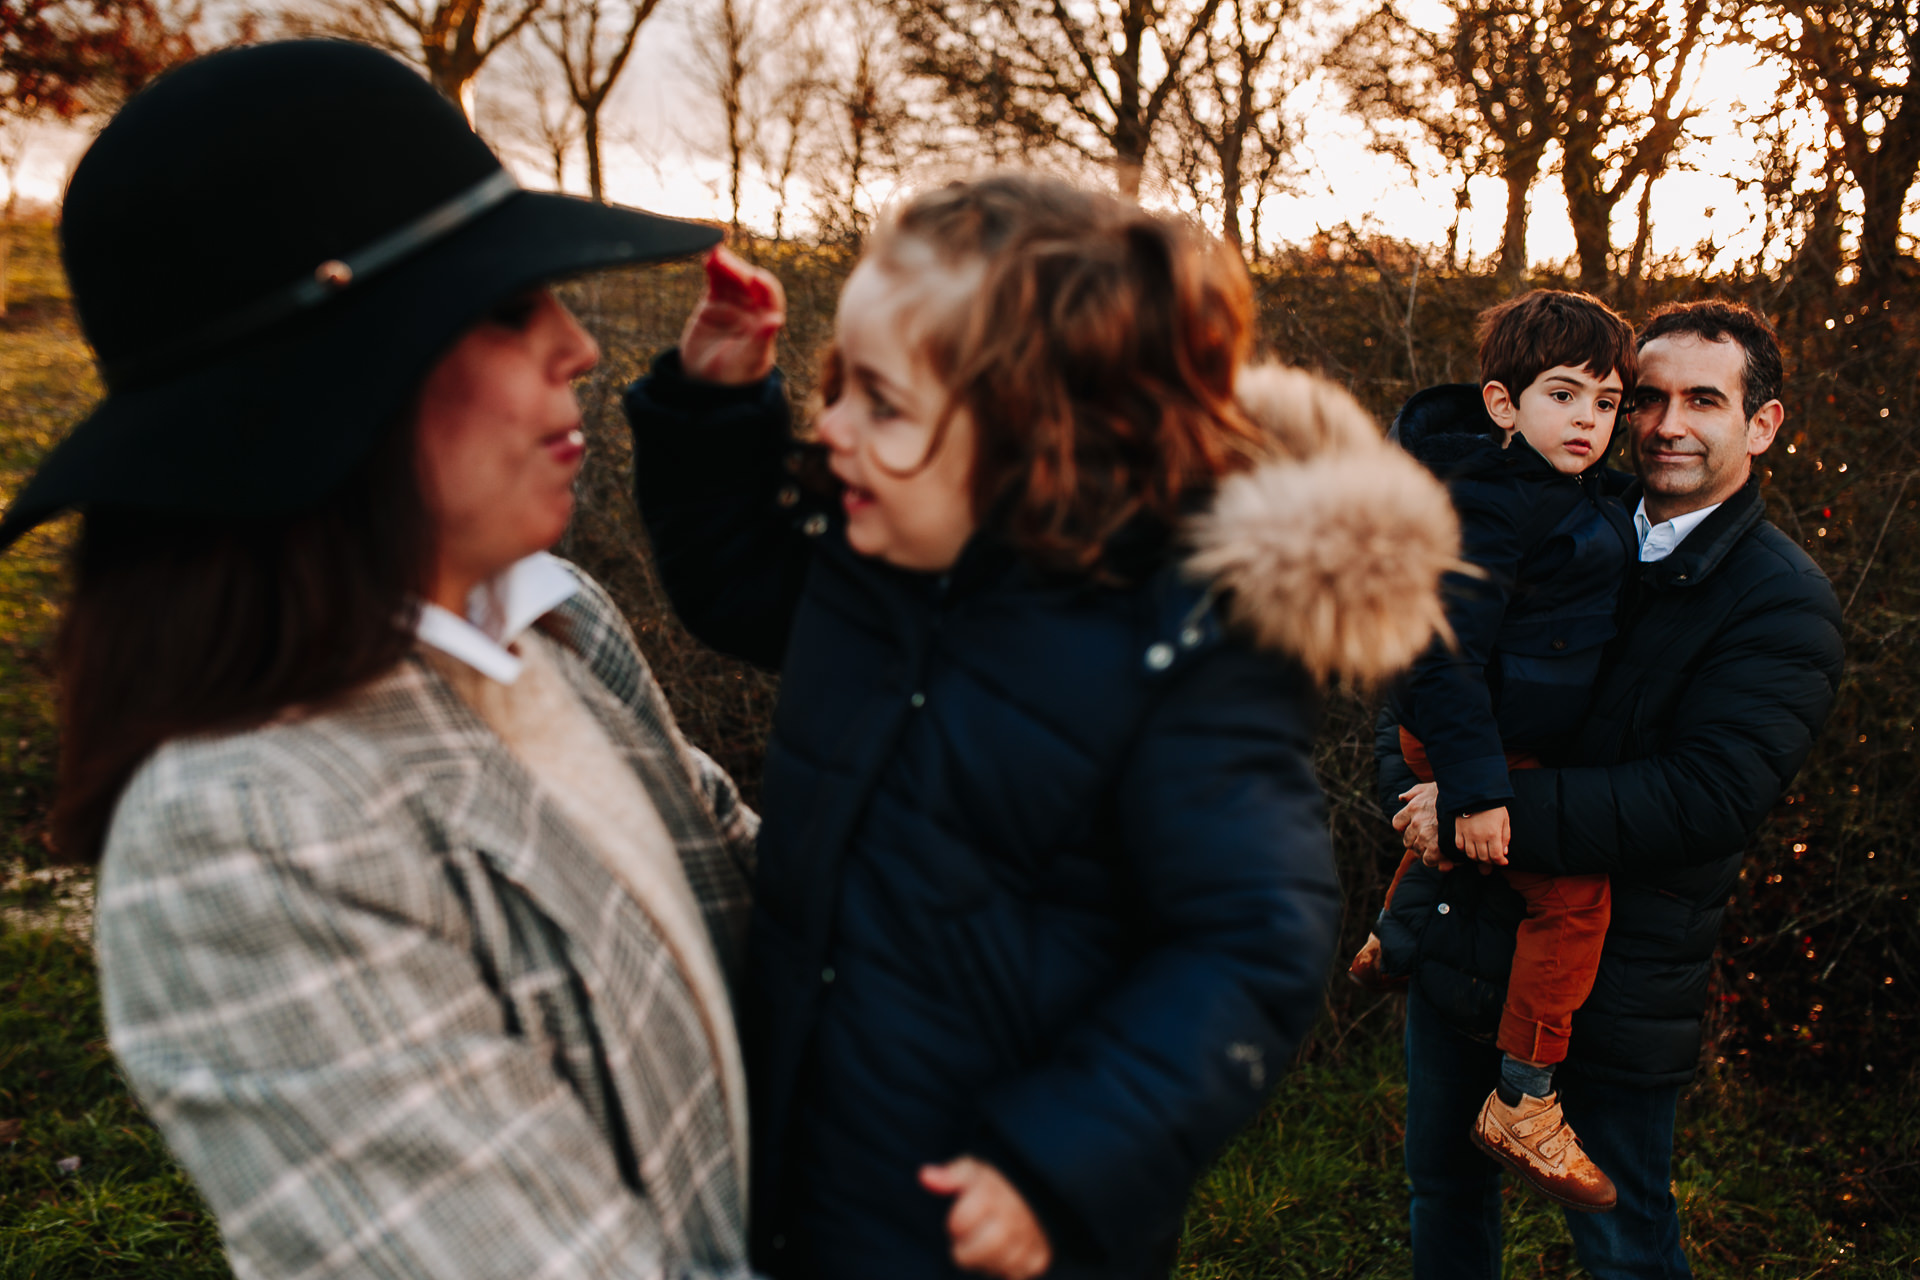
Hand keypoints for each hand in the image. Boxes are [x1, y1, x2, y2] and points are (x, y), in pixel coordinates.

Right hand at [679, 247, 785, 385]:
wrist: (706, 383)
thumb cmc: (734, 376)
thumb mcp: (747, 361)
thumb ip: (760, 340)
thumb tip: (777, 319)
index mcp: (767, 321)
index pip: (771, 297)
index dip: (764, 286)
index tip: (754, 278)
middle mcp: (753, 309)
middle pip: (748, 282)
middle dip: (738, 270)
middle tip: (723, 260)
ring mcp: (734, 303)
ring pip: (732, 277)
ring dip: (725, 264)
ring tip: (713, 254)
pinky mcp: (714, 302)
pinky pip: (716, 280)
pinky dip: (712, 268)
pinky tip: (707, 258)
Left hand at [919, 1157, 1052, 1279]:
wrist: (1031, 1190)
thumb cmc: (993, 1185)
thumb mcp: (971, 1171)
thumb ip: (949, 1175)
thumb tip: (924, 1176)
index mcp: (994, 1191)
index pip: (964, 1220)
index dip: (955, 1225)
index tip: (955, 1223)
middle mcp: (1016, 1213)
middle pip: (989, 1245)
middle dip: (968, 1252)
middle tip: (963, 1245)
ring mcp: (1031, 1235)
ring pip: (1005, 1263)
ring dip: (986, 1263)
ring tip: (981, 1250)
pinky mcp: (1041, 1254)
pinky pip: (1020, 1274)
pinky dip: (1006, 1271)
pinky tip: (999, 1259)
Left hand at [1393, 783, 1448, 870]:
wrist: (1471, 804)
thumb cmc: (1451, 796)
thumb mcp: (1430, 788)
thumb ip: (1413, 792)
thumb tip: (1401, 798)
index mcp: (1413, 808)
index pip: (1397, 823)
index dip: (1404, 828)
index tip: (1412, 829)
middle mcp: (1417, 822)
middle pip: (1407, 840)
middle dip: (1416, 841)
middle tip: (1428, 840)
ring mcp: (1425, 835)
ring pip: (1416, 850)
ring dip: (1424, 850)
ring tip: (1436, 846)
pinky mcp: (1436, 847)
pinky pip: (1427, 859)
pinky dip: (1432, 860)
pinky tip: (1440, 855)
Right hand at [1454, 806, 1509, 865]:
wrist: (1476, 793)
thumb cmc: (1494, 807)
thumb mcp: (1505, 821)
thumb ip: (1505, 838)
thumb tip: (1504, 853)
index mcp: (1493, 834)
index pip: (1496, 856)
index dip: (1500, 861)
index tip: (1504, 861)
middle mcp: (1479, 836)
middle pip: (1483, 858)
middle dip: (1491, 861)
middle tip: (1494, 857)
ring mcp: (1467, 834)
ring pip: (1471, 855)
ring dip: (1478, 858)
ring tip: (1483, 853)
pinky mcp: (1458, 830)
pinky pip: (1460, 846)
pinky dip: (1465, 850)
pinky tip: (1471, 847)